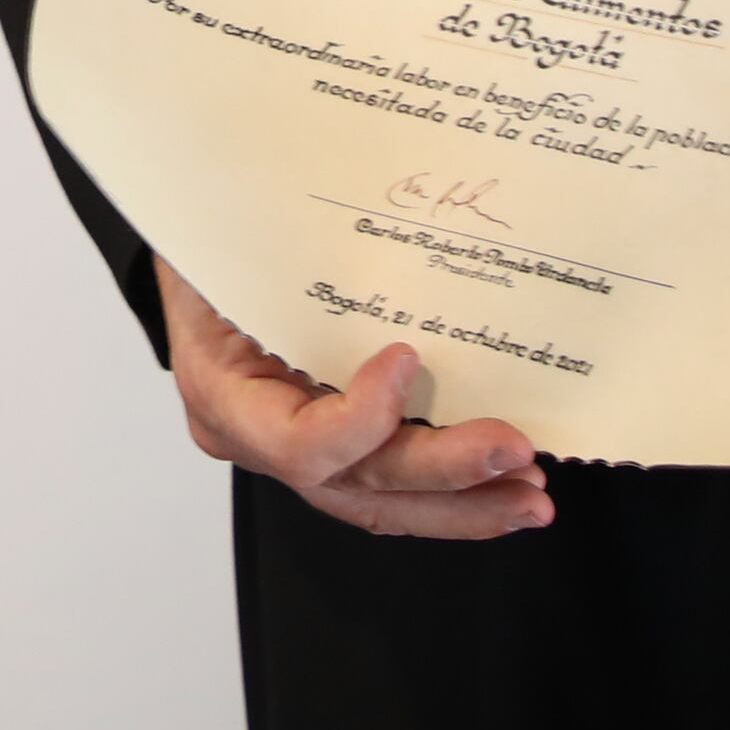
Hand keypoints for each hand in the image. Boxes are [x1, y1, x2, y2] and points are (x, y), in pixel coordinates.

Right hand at [159, 257, 553, 537]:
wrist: (198, 249)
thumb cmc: (213, 241)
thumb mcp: (227, 237)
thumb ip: (277, 251)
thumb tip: (350, 225)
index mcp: (223, 394)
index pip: (296, 444)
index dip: (359, 420)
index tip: (408, 358)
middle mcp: (257, 440)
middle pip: (357, 484)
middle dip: (445, 475)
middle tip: (515, 452)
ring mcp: (296, 454)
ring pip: (383, 503)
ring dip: (465, 504)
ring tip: (530, 495)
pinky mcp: (333, 448)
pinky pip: (390, 485)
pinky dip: (451, 491)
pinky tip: (505, 485)